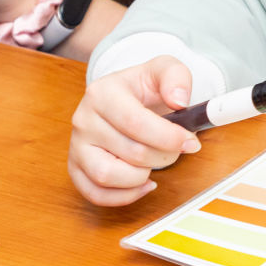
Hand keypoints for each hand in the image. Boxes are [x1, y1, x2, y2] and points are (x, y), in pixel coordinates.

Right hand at [68, 56, 201, 205]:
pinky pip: (95, 193)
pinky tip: (144, 183)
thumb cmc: (145, 87)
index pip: (136, 122)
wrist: (127, 98)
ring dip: (141, 176)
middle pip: (129, 151)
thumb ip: (177, 78)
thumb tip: (179, 101)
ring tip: (155, 163)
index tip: (189, 141)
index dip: (168, 137)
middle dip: (163, 156)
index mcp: (102, 92)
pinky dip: (124, 196)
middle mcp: (83, 119)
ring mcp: (77, 146)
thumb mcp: (165, 69)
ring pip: (107, 176)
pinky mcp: (76, 168)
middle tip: (176, 149)